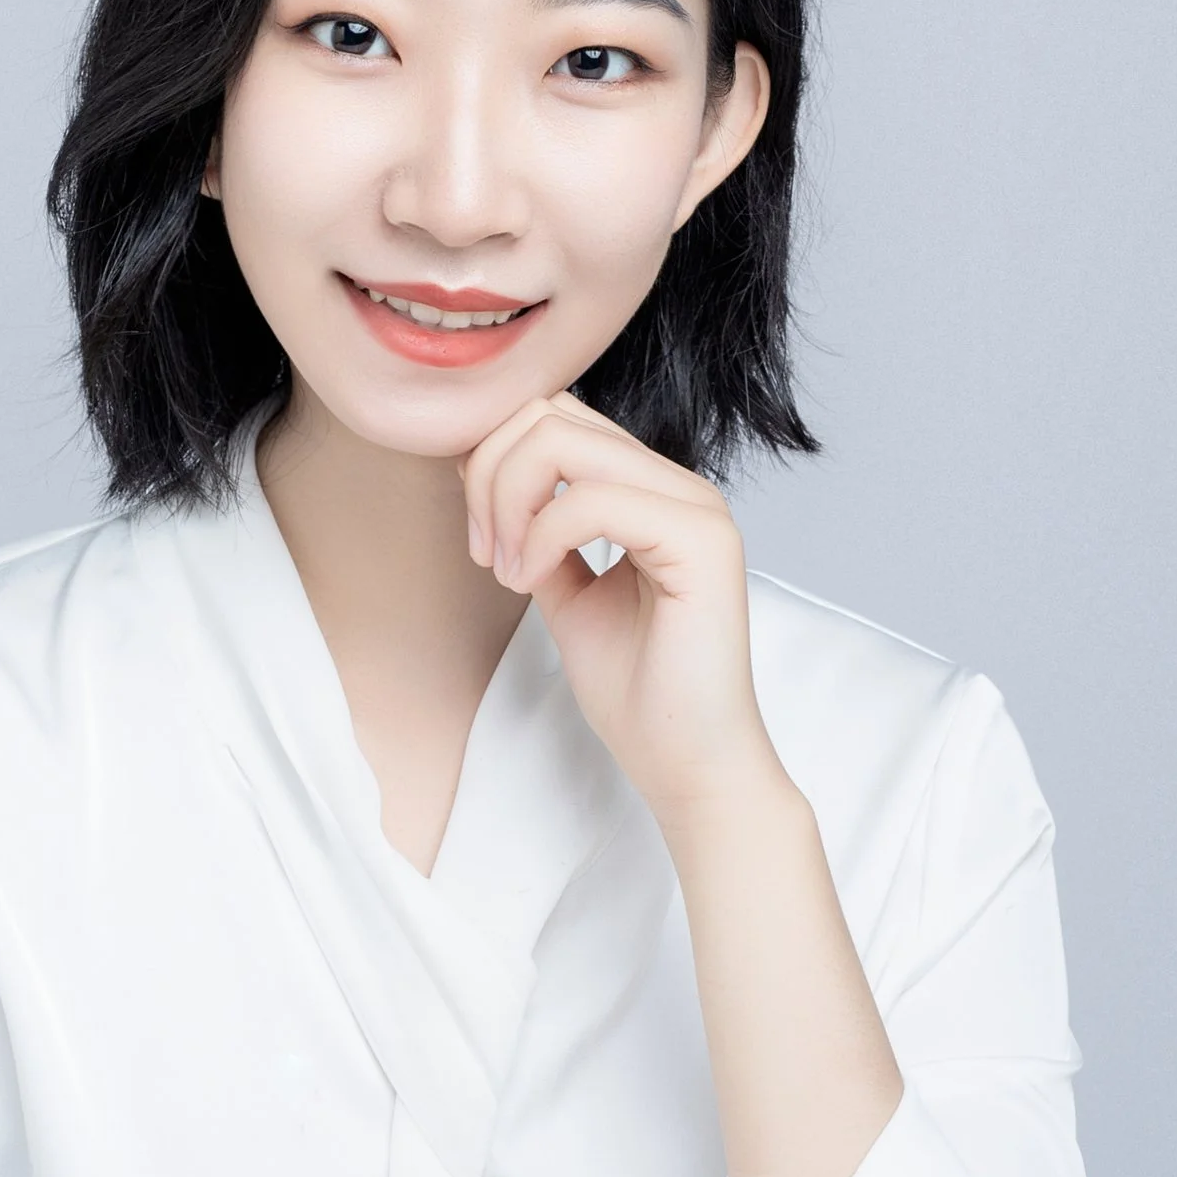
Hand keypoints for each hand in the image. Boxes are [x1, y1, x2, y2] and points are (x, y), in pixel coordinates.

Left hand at [459, 394, 786, 822]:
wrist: (687, 764)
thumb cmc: (636, 691)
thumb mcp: (562, 589)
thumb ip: (531, 526)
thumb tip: (474, 464)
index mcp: (651, 490)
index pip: (553, 416)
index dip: (492, 461)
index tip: (480, 543)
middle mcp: (679, 484)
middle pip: (550, 412)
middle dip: (490, 474)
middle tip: (485, 554)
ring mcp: (696, 506)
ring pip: (562, 440)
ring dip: (507, 504)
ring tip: (508, 572)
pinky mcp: (702, 541)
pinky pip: (591, 499)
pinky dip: (538, 537)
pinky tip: (531, 583)